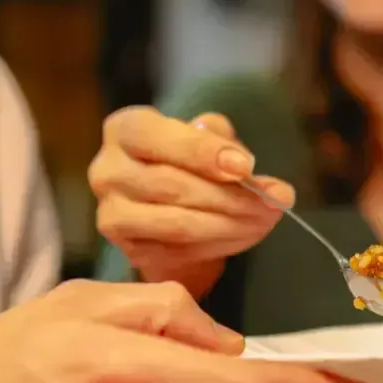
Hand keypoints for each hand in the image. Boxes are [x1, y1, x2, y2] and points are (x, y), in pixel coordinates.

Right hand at [88, 108, 295, 296]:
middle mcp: (108, 171)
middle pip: (171, 184)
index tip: (245, 166)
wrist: (175, 208)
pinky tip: (245, 234)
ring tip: (266, 218)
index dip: (202, 151)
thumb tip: (248, 169)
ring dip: (230, 223)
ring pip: (177, 222)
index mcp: (126, 130)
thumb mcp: (209, 139)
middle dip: (230, 195)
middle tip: (274, 199)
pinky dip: (220, 245)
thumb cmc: (193, 163)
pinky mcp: (131, 251)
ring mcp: (113, 215)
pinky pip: (180, 252)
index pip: (155, 136)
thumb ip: (224, 143)